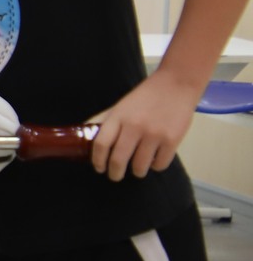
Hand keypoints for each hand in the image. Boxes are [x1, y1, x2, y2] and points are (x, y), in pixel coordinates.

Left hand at [88, 74, 204, 180]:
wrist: (176, 84)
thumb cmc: (145, 96)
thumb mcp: (120, 106)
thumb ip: (104, 120)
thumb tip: (84, 132)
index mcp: (118, 117)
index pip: (100, 144)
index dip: (97, 160)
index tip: (99, 168)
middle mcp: (134, 126)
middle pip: (118, 159)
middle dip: (115, 173)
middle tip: (115, 176)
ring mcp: (154, 134)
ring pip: (140, 166)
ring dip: (137, 171)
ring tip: (137, 169)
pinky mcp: (172, 140)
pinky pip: (160, 164)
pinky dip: (156, 166)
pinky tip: (154, 160)